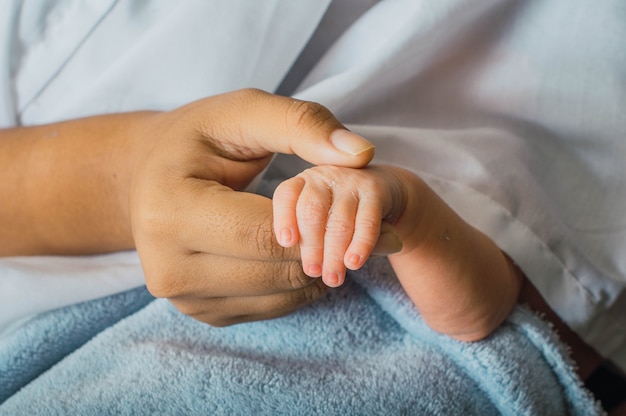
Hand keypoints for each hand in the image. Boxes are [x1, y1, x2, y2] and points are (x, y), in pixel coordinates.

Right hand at [128, 89, 374, 324]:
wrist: (148, 178)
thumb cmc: (197, 140)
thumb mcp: (244, 113)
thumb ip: (302, 125)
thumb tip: (362, 155)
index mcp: (170, 211)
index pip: (264, 233)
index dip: (322, 225)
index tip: (370, 212)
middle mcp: (166, 266)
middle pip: (274, 271)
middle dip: (329, 250)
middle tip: (375, 234)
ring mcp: (182, 297)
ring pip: (278, 295)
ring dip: (319, 270)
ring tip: (342, 239)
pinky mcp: (202, 312)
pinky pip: (270, 308)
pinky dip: (300, 285)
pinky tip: (309, 254)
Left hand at [272, 165, 404, 286]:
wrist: (382, 193)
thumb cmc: (337, 214)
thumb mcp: (317, 220)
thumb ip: (305, 238)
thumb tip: (304, 269)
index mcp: (302, 183)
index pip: (286, 195)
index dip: (284, 218)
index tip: (286, 243)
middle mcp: (323, 178)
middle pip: (312, 210)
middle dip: (312, 245)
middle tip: (313, 272)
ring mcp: (350, 182)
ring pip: (339, 221)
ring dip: (335, 253)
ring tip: (333, 278)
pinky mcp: (375, 192)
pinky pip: (367, 222)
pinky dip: (360, 245)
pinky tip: (353, 263)